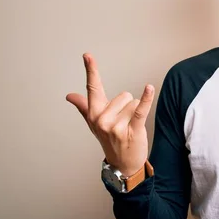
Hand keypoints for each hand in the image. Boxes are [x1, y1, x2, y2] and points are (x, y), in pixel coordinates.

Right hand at [66, 53, 153, 176]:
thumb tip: (69, 96)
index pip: (93, 87)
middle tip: (124, 123)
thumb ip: (83, 107)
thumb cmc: (110, 140)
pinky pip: (140, 109)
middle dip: (128, 107)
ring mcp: (116, 125)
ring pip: (134, 103)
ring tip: (130, 127)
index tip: (87, 55)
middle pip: (124, 95)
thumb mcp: (94, 123)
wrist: (123, 163)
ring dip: (136, 113)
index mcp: (94, 114)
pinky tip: (149, 88)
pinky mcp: (132, 129)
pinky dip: (147, 98)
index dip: (91, 70)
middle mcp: (102, 119)